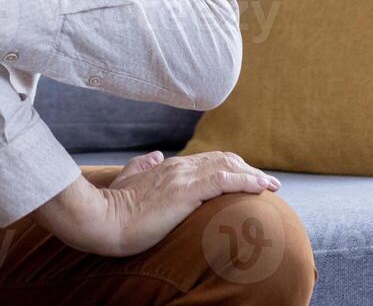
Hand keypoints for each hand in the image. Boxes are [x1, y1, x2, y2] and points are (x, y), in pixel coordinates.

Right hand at [26, 150, 279, 256]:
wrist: (100, 219)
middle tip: (265, 182)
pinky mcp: (186, 192)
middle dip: (246, 169)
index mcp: (165, 168)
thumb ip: (140, 166)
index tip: (245, 175)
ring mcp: (183, 178)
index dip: (228, 166)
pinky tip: (262, 187)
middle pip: (222, 160)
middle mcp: (177, 167)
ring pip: (228, 167)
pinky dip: (248, 181)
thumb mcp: (125, 182)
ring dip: (254, 175)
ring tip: (272, 185)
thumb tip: (154, 154)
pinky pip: (226, 181)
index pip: (205, 161)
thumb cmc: (110, 209)